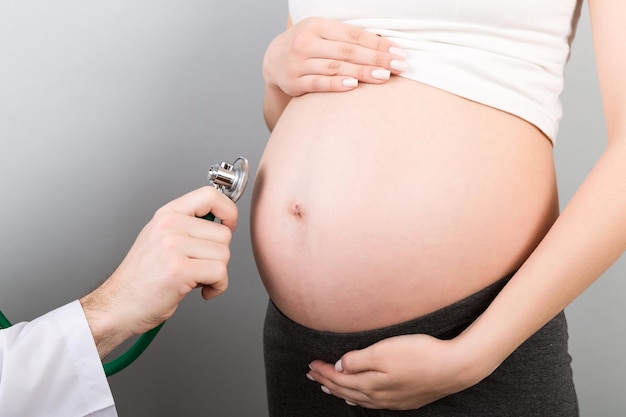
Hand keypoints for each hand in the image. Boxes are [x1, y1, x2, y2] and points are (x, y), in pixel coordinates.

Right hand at [81, 186, 237, 356]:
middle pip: (223, 234)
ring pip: (224, 255)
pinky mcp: (179, 269)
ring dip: (216, 273)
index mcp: (167, 215)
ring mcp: (173, 246)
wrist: (119, 304)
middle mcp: (169, 226)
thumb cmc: (141, 277)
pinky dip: (217, 286)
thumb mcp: (160, 238)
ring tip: (195, 278)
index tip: (228, 226)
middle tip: (199, 266)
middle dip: (218, 256)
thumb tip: (221, 223)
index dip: (228, 211)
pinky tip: (201, 289)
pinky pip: (219, 273)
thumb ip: (188, 226)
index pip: (210, 196)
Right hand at [263, 17, 407, 96]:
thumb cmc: (308, 47)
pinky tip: (353, 86)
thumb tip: (384, 46)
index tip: (398, 53)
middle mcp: (306, 42)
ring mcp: (298, 63)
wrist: (273, 61)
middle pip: (347, 51)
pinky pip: (318, 83)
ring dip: (361, 73)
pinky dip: (336, 85)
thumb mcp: (322, 34)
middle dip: (375, 59)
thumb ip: (347, 39)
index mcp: (317, 25)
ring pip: (335, 67)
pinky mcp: (294, 82)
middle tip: (398, 67)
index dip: (377, 44)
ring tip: (383, 77)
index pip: (353, 35)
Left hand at [307, 334, 487, 409]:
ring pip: (359, 398)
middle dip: (326, 382)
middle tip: (311, 375)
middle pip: (345, 390)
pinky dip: (359, 398)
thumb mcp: (383, 351)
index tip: (310, 364)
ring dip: (341, 391)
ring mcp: (393, 401)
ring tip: (328, 388)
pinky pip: (373, 402)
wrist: (454, 367)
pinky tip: (359, 396)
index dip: (323, 371)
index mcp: (370, 384)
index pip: (338, 379)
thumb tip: (338, 368)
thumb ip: (358, 360)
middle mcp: (379, 397)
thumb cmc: (419, 355)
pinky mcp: (405, 399)